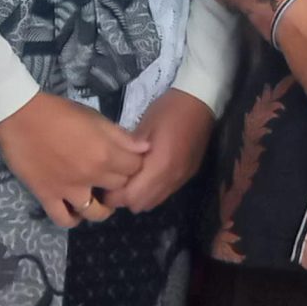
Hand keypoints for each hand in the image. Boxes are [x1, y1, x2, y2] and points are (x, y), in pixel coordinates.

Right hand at [0, 90, 151, 227]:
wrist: (21, 117)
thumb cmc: (59, 112)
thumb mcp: (95, 117)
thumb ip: (121, 136)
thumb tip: (145, 148)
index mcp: (105, 153)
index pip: (135, 167)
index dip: (135, 163)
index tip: (129, 160)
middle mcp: (90, 176)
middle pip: (119, 188)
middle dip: (121, 182)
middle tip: (113, 176)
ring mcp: (68, 190)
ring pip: (96, 212)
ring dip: (103, 208)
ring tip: (100, 198)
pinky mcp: (47, 197)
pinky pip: (64, 219)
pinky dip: (73, 219)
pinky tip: (75, 210)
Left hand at [106, 91, 214, 214]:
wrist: (201, 101)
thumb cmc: (169, 109)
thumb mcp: (144, 125)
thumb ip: (129, 151)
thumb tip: (114, 168)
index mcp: (159, 166)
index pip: (131, 196)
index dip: (114, 195)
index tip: (105, 184)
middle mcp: (171, 178)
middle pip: (141, 204)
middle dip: (125, 198)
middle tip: (116, 181)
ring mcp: (181, 178)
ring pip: (154, 202)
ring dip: (140, 195)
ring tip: (132, 177)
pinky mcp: (187, 175)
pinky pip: (165, 193)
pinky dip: (153, 190)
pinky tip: (148, 173)